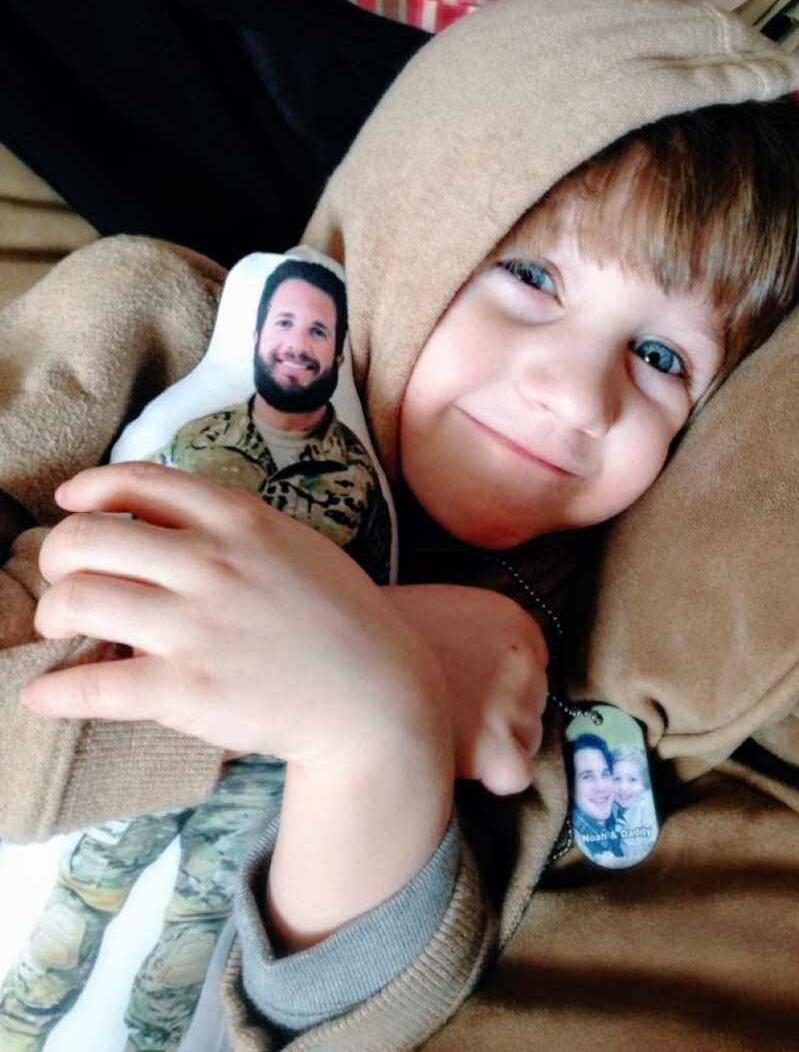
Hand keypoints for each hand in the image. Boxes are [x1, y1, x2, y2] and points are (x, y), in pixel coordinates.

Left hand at [21, 464, 449, 774]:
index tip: (70, 503)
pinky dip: (54, 692)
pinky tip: (44, 695)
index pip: (139, 481)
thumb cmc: (338, 616)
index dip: (90, 489)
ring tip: (63, 631)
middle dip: (58, 558)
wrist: (374, 694)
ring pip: (77, 600)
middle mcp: (211, 563)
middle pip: (87, 537)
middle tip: (65, 582)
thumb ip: (232, 523)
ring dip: (52, 616)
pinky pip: (92, 685)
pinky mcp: (186, 690)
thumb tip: (160, 519)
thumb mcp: (295, 543)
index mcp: (239, 520)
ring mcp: (196, 626)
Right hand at [385, 584, 547, 794]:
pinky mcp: (497, 746)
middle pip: (532, 701)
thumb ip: (476, 637)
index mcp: (512, 621)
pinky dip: (494, 774)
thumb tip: (485, 673)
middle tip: (450, 714)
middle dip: (498, 713)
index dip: (498, 682)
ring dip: (495, 743)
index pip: (532, 663)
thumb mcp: (443, 612)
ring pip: (528, 738)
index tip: (466, 688)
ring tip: (445, 734)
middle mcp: (523, 660)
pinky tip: (460, 762)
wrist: (349, 660)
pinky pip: (517, 774)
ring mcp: (513, 703)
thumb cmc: (382, 634)